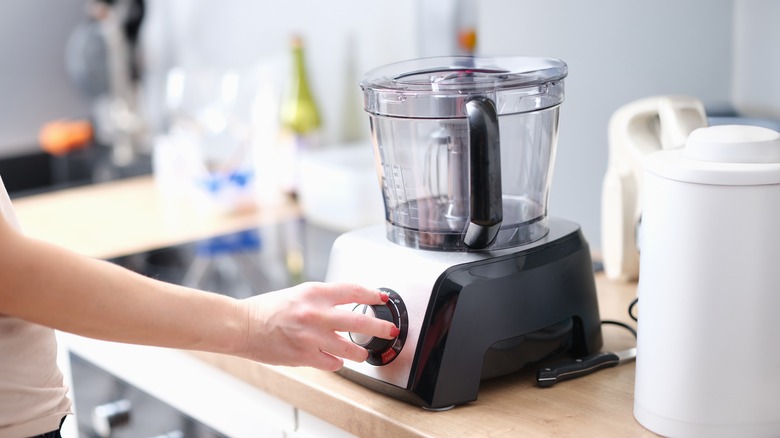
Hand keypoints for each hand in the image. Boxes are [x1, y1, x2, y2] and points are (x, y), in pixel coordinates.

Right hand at [238, 282, 399, 370]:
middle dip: (380, 327)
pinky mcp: (305, 356)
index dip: (372, 294)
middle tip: (390, 330)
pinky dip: (337, 362)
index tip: (382, 298)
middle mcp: (315, 313)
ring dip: (360, 353)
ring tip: (362, 353)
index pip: (352, 290)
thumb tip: (347, 304)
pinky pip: (332, 363)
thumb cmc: (268, 309)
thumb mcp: (299, 293)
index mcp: (314, 292)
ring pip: (349, 348)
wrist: (243, 326)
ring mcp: (311, 337)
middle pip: (359, 321)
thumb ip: (323, 299)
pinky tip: (335, 359)